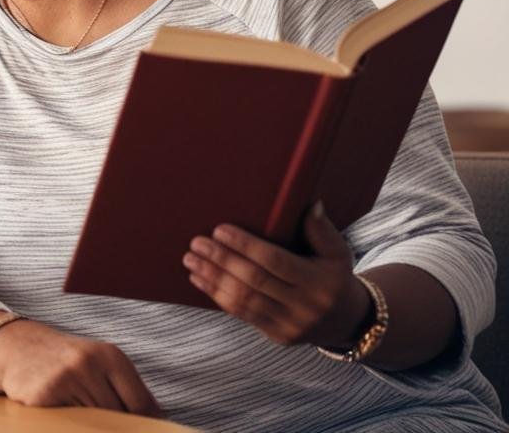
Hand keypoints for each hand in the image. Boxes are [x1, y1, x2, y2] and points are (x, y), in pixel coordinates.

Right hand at [0, 319, 161, 416]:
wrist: (16, 346)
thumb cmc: (67, 360)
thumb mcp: (100, 363)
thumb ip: (128, 390)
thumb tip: (159, 422)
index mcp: (109, 355)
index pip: (140, 404)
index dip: (143, 425)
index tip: (141, 432)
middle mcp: (87, 363)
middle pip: (116, 416)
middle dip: (113, 426)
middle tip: (100, 420)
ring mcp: (63, 379)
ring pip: (92, 423)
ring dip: (89, 424)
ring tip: (80, 413)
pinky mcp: (42, 396)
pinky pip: (67, 424)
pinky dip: (68, 424)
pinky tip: (60, 414)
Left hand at [184, 201, 369, 348]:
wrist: (347, 321)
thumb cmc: (334, 276)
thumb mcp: (338, 253)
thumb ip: (322, 229)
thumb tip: (310, 203)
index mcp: (319, 282)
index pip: (275, 261)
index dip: (245, 246)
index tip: (219, 230)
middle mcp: (305, 306)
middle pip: (254, 281)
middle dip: (221, 260)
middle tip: (197, 243)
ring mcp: (290, 325)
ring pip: (244, 300)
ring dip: (213, 278)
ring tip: (191, 260)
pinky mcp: (277, 336)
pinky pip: (243, 315)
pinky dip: (217, 295)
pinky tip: (199, 280)